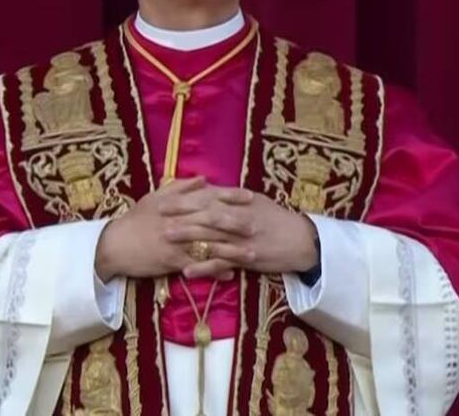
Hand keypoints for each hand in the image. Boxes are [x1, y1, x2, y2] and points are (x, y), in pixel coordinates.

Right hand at [95, 177, 254, 280]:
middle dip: (238, 223)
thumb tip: (203, 179)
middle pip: (214, 221)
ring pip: (209, 245)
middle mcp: (180, 221)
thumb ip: (180, 187)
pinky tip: (230, 274)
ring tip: (252, 254)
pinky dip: (214, 269)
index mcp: (178, 204)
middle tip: (259, 225)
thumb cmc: (136, 219)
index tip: (250, 196)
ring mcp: (177, 242)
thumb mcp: (155, 197)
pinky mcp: (173, 261)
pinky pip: (198, 266)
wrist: (115, 244)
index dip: (230, 196)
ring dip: (232, 250)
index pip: (209, 197)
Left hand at [163, 189, 318, 277]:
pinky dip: (204, 267)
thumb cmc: (276, 219)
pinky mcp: (246, 258)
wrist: (301, 240)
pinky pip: (221, 263)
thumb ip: (230, 197)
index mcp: (239, 202)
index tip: (164, 197)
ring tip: (165, 238)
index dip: (184, 197)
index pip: (207, 197)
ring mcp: (241, 238)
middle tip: (157, 214)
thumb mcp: (255, 202)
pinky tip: (187, 271)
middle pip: (204, 214)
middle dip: (179, 213)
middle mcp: (238, 217)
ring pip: (210, 236)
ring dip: (186, 237)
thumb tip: (207, 188)